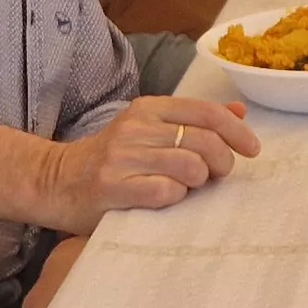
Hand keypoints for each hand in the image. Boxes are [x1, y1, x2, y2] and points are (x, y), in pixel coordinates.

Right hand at [36, 96, 261, 232]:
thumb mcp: (149, 130)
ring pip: (190, 166)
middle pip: (205, 140)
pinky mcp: (113, 187)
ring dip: (199, 182)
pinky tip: (165, 199)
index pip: (206, 111)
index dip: (236, 131)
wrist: (55, 181)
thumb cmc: (111, 160)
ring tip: (188, 187)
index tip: (253, 149)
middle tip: (218, 176)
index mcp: (148, 108)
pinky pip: (165, 192)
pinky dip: (175, 198)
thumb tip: (240, 112)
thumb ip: (192, 120)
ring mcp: (123, 157)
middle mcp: (136, 127)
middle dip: (223, 162)